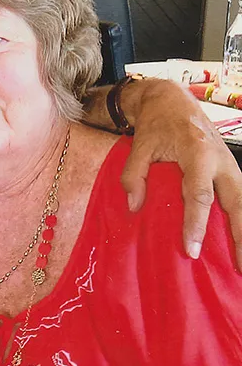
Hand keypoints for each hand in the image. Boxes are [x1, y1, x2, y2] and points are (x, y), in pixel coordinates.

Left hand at [120, 79, 241, 269]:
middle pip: (237, 203)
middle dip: (240, 236)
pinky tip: (240, 239)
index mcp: (198, 153)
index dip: (195, 225)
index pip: (199, 196)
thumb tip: (134, 207)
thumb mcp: (139, 145)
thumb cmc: (156, 123)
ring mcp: (230, 164)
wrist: (172, 99)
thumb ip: (133, 175)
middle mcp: (221, 160)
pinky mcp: (231, 168)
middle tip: (239, 267)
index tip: (191, 250)